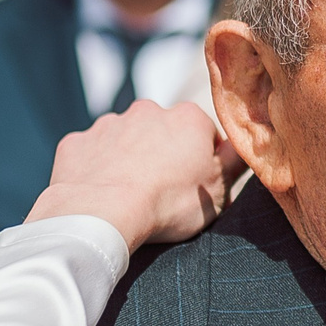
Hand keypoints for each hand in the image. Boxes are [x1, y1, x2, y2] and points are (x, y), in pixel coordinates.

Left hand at [26, 100, 236, 251]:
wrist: (102, 214)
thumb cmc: (167, 205)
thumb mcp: (218, 192)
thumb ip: (236, 163)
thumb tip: (248, 146)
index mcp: (188, 118)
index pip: (204, 134)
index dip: (203, 162)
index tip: (196, 186)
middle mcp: (148, 110)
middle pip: (162, 131)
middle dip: (163, 154)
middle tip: (162, 191)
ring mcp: (109, 123)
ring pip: (125, 139)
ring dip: (128, 159)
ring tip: (128, 196)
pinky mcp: (77, 142)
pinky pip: (91, 153)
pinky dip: (96, 168)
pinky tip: (100, 193)